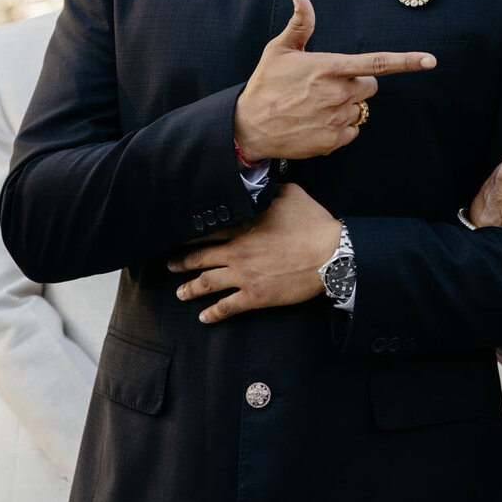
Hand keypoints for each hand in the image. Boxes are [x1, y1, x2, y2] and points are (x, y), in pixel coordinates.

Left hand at [167, 183, 341, 322]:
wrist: (331, 254)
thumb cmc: (314, 224)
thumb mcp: (292, 195)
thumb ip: (272, 190)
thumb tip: (264, 184)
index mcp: (245, 226)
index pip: (209, 230)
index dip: (190, 235)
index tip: (178, 237)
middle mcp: (238, 251)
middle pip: (200, 257)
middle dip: (182, 262)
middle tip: (170, 265)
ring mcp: (244, 275)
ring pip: (207, 283)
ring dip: (190, 289)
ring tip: (180, 293)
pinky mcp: (255, 295)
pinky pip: (227, 306)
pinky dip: (213, 313)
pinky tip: (204, 317)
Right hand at [234, 0, 436, 160]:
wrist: (249, 127)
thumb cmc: (266, 84)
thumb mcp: (280, 49)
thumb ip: (300, 23)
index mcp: (330, 68)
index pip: (378, 63)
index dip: (407, 62)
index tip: (431, 61)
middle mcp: (339, 94)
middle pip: (371, 86)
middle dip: (358, 83)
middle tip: (330, 84)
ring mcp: (338, 119)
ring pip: (361, 108)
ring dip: (347, 105)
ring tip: (317, 104)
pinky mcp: (334, 141)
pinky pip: (352, 130)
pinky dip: (341, 126)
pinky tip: (317, 121)